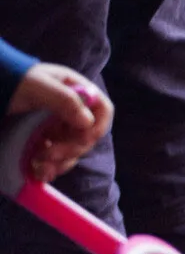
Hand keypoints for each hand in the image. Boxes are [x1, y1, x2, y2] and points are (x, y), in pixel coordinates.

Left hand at [7, 64, 111, 180]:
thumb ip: (65, 100)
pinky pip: (58, 159)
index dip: (98, 127)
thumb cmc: (12, 82)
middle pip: (87, 136)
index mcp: (75, 91)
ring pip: (74, 152)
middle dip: (71, 149)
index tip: (84, 140)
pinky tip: (39, 172)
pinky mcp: (47, 141)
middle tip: (49, 154)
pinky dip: (51, 168)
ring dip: (60, 162)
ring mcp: (59, 127)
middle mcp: (71, 111)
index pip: (102, 110)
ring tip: (39, 165)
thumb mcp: (37, 86)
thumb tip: (89, 123)